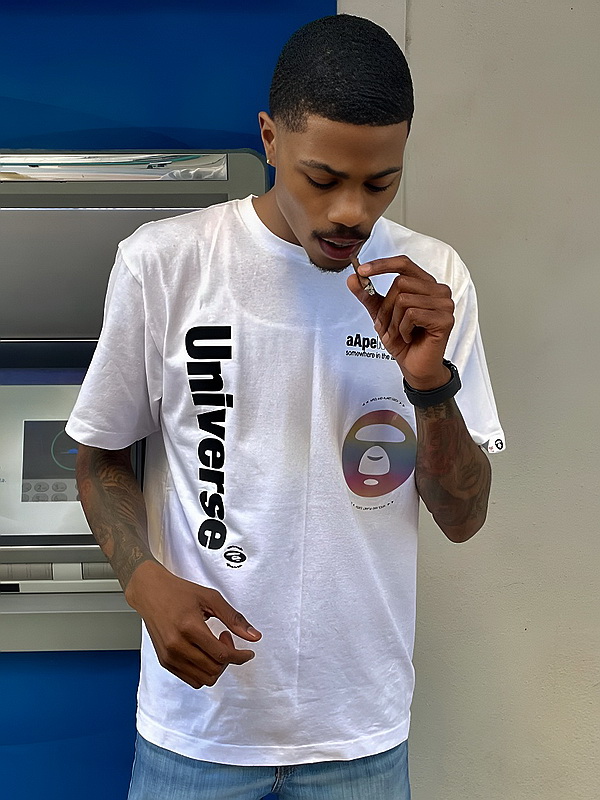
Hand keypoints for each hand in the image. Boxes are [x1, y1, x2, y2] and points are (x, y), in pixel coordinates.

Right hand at [125, 561, 261, 688]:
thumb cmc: (180, 592)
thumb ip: (234, 619)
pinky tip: (204, 652)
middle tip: (225, 637)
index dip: (240, 657)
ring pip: (204, 679)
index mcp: (190, 628)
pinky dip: (204, 671)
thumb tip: (254, 636)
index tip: (248, 653)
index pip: (222, 655)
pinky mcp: (165, 662)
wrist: (151, 592)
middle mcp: (177, 645)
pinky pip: (191, 680)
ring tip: (213, 644)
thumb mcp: (211, 598)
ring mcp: (169, 656)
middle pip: (214, 669)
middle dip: (228, 658)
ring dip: (216, 667)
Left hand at [347, 255, 454, 388]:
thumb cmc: (403, 340)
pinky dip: (403, 329)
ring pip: (404, 299)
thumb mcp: (382, 315)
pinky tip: (409, 337)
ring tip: (399, 334)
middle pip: (400, 283)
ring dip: (393, 321)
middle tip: (386, 326)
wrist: (415, 366)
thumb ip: (369, 296)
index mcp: (425, 284)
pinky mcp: (445, 319)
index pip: (404, 264)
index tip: (361, 271)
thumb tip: (353, 278)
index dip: (382, 265)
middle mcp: (438, 290)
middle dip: (386, 307)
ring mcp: (444, 304)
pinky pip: (412, 315)